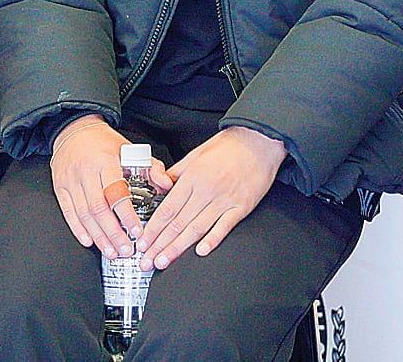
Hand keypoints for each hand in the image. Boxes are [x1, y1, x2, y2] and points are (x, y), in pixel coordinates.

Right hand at [50, 115, 171, 258]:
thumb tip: (165, 184)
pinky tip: (89, 240)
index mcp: (106, 161)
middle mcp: (86, 172)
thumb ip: (151, 166)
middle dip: (113, 233)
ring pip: (84, 214)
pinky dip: (78, 229)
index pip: (116, 192)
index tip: (135, 231)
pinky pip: (69, 212)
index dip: (126, 215)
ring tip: (111, 251)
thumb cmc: (103, 142)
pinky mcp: (61, 188)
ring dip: (98, 236)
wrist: (73, 130)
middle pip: (99, 208)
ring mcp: (71, 181)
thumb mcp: (129, 148)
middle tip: (125, 249)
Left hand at [138, 126, 284, 269]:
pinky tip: (201, 251)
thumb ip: (177, 173)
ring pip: (196, 228)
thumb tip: (160, 186)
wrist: (259, 140)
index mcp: (192, 177)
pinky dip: (213, 239)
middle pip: (178, 223)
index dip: (152, 229)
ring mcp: (224, 199)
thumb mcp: (196, 154)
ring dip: (178, 248)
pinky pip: (224, 226)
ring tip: (165, 261)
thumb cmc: (229, 146)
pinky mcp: (241, 206)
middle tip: (148, 261)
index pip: (167, 208)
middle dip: (159, 245)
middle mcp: (206, 190)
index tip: (143, 242)